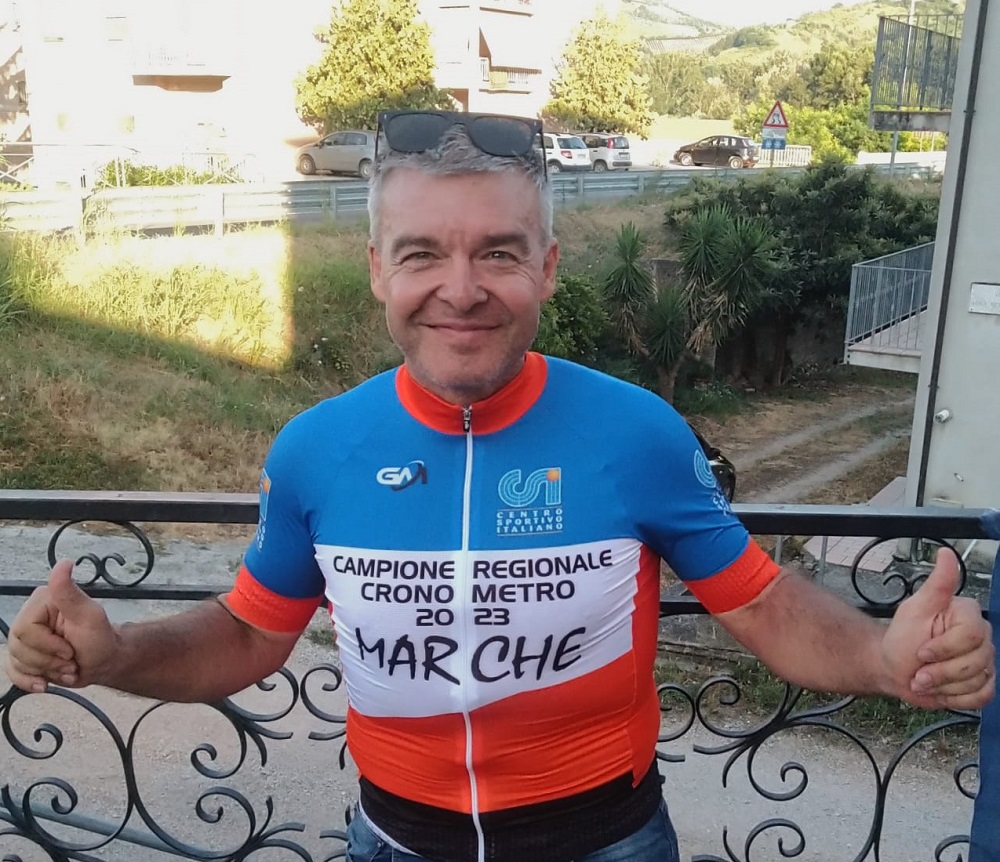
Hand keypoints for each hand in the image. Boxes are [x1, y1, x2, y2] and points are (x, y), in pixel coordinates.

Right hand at [5, 560, 118, 692]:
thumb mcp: (88, 615)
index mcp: (42, 601)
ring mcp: (24, 637)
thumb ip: (70, 592)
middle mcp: (28, 616)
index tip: (69, 650)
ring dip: (45, 672)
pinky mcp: (24, 655)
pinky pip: (13, 672)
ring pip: (16, 661)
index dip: (47, 645)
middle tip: (71, 660)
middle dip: (48, 661)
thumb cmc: (99, 637)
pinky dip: (29, 681)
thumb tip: (63, 563)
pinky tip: (44, 684)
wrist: (103, 661)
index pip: (25, 629)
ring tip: (67, 668)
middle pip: (18, 648)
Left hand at [881, 547, 994, 709]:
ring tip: (925, 679)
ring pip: (978, 680)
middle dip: (941, 671)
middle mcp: (982, 636)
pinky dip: (956, 698)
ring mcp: (985, 661)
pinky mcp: (983, 683)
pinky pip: (982, 696)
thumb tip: (946, 553)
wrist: (893, 668)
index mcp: (967, 614)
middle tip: (919, 670)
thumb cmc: (902, 638)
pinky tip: (941, 690)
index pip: (971, 635)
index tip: (921, 651)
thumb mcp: (915, 609)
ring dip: (944, 685)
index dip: (944, 648)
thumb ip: (937, 585)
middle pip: (976, 661)